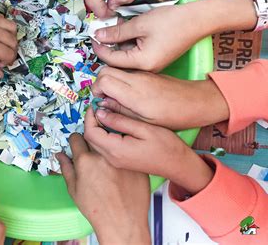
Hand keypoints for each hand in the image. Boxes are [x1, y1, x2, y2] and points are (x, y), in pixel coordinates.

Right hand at [56, 132, 149, 243]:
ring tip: (107, 159)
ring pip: (112, 143)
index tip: (78, 145)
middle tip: (93, 150)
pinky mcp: (135, 164)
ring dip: (108, 146)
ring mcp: (121, 159)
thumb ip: (66, 169)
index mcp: (85, 160)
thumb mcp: (74, 190)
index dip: (75, 141)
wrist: (123, 222)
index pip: (76, 137)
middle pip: (94, 136)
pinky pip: (126, 154)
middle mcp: (103, 155)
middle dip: (91, 140)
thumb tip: (60, 155)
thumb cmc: (97, 209)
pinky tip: (121, 170)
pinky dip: (123, 157)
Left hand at [84, 109, 213, 194]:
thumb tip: (100, 112)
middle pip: (91, 138)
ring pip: (96, 143)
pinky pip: (104, 147)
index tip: (96, 104)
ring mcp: (116, 162)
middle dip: (92, 121)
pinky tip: (115, 125)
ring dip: (98, 127)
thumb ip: (120, 120)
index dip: (89, 116)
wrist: (178, 165)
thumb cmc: (166, 146)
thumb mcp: (143, 128)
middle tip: (101, 106)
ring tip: (108, 113)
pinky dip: (104, 134)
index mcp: (116, 150)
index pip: (90, 133)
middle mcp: (112, 158)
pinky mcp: (120, 161)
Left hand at [92, 0, 257, 71]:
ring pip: (127, 57)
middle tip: (100, 32)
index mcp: (142, 63)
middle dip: (109, 46)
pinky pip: (137, 55)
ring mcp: (152, 65)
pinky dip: (129, 44)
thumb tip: (99, 35)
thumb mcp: (139, 24)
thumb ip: (117, 32)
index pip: (112, 59)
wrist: (198, 20)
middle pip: (119, 61)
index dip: (100, 48)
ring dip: (119, 44)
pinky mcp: (156, 59)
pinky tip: (127, 32)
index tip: (92, 37)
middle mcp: (147, 69)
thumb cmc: (172, 21)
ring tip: (114, 29)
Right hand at [92, 67, 228, 129]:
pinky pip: (125, 72)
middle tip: (103, 98)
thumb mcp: (145, 121)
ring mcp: (141, 74)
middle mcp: (136, 78)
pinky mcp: (146, 73)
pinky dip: (118, 80)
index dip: (96, 90)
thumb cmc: (174, 116)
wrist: (197, 102)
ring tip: (113, 97)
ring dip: (108, 80)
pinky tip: (125, 94)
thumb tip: (102, 107)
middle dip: (98, 83)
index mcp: (135, 93)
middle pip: (105, 70)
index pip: (103, 80)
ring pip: (114, 69)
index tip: (99, 101)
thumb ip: (120, 112)